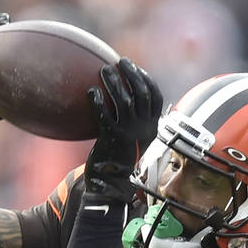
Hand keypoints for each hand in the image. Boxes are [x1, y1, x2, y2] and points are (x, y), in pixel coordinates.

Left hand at [84, 58, 162, 199]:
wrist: (111, 185)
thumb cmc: (119, 160)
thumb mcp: (134, 140)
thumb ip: (134, 123)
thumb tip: (124, 99)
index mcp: (152, 128)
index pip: (156, 97)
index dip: (147, 79)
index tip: (136, 68)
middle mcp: (144, 129)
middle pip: (142, 93)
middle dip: (131, 73)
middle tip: (119, 62)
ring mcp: (129, 134)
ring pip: (125, 101)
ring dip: (115, 82)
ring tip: (104, 70)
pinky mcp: (113, 139)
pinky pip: (105, 115)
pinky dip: (98, 102)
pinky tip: (91, 92)